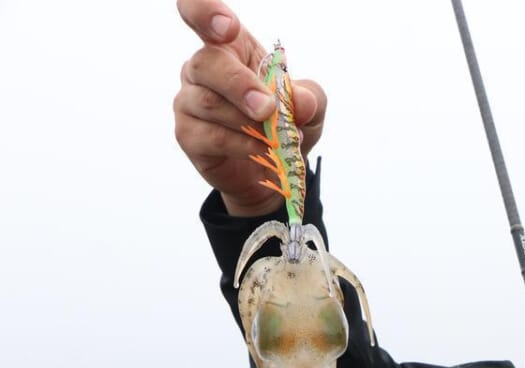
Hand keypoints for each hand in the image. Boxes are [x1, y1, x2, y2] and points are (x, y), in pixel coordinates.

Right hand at [173, 0, 326, 215]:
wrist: (276, 169)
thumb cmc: (286, 124)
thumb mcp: (310, 108)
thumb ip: (310, 98)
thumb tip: (302, 102)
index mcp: (229, 46)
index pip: (199, 12)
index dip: (205, 11)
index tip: (227, 27)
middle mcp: (201, 68)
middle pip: (207, 63)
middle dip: (240, 86)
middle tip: (267, 109)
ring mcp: (189, 100)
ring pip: (208, 102)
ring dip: (246, 121)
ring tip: (275, 138)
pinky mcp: (188, 134)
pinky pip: (210, 135)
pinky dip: (241, 144)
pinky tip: (261, 150)